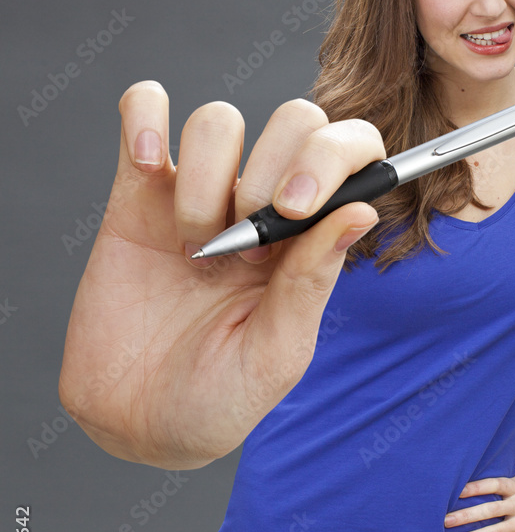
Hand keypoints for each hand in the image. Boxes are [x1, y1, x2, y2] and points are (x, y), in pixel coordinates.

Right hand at [59, 81, 384, 468]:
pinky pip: (145, 109)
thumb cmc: (218, 396)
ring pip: (219, 119)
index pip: (350, 152)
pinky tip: (148, 165)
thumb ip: (312, 280)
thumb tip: (361, 212)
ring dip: (207, 177)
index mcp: (310, 239)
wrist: (135, 421)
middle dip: (272, 171)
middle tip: (243, 246)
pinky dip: (147, 117)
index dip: (332, 158)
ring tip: (193, 247)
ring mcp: (201, 193)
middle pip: (294, 119)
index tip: (294, 209)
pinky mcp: (138, 192)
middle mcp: (263, 206)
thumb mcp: (276, 353)